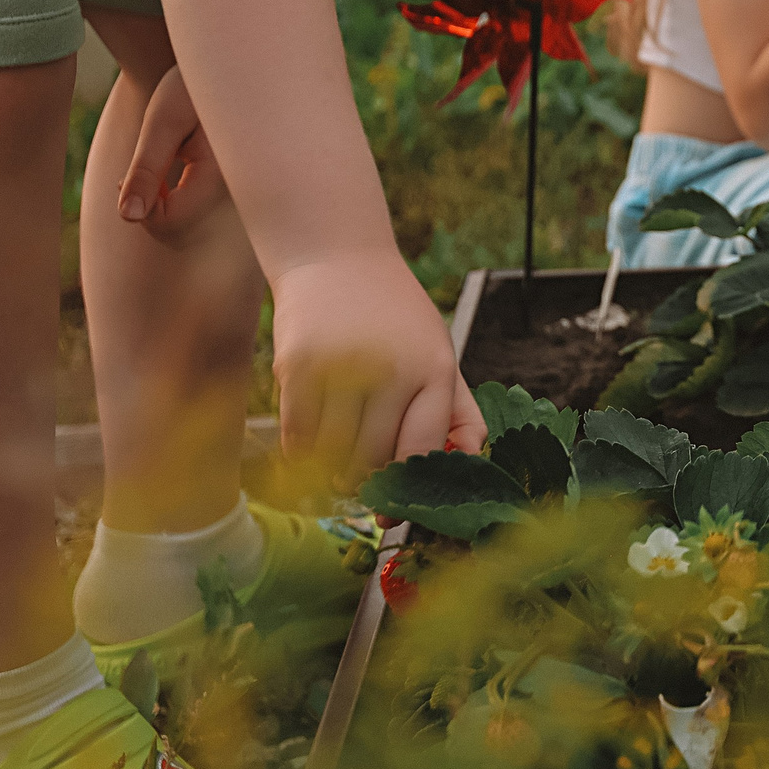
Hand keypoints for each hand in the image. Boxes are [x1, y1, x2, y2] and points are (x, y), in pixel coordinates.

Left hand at [117, 65, 226, 236]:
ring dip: (163, 197)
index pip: (169, 223)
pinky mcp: (233, 179)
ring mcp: (236, 185)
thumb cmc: (195, 83)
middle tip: (138, 169)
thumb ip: (146, 169)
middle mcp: (236, 187)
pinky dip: (178, 190)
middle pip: (180, 226)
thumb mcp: (164, 121)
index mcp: (221, 175)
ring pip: (188, 216)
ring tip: (159, 159)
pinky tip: (176, 160)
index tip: (127, 176)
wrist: (229, 58)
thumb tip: (127, 217)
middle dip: (151, 205)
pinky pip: (199, 202)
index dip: (139, 206)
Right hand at [271, 254, 485, 487]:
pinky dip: (303, 454)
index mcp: (434, 368)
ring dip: (333, 472)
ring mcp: (342, 368)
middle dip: (368, 483)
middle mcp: (391, 368)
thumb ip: (460, 410)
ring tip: (337, 463)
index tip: (397, 511)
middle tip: (361, 485)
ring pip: (333, 455)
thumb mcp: (439, 352)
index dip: (409, 489)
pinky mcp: (298, 368)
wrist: (336, 258)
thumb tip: (471, 461)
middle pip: (374, 459)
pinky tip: (313, 445)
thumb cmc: (394, 316)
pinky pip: (298, 438)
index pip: (424, 450)